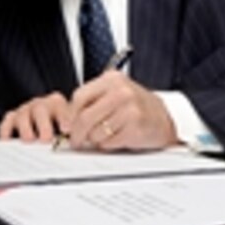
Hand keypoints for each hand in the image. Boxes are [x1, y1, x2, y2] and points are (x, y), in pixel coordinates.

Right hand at [0, 91, 70, 141]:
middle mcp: (40, 105)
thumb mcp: (71, 124)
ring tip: (29, 140)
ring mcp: (25, 111)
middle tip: (46, 139)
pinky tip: (7, 141)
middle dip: (43, 125)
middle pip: (40, 109)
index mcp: (57, 103)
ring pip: (22, 115)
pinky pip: (7, 123)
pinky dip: (6, 132)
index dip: (63, 118)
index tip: (66, 130)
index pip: (60, 107)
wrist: (46, 118)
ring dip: (26, 128)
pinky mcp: (12, 118)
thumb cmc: (61, 124)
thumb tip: (82, 141)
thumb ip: (75, 131)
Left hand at [61, 71, 175, 150]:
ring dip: (96, 139)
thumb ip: (88, 101)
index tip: (67, 126)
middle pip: (85, 117)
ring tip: (106, 134)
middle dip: (77, 133)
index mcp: (111, 79)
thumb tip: (61, 112)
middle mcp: (121, 92)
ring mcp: (130, 109)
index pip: (80, 96)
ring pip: (96, 132)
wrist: (163, 118)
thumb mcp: (111, 94)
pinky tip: (116, 138)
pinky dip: (108, 144)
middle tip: (76, 140)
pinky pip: (109, 142)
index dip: (70, 114)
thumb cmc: (134, 107)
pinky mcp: (136, 128)